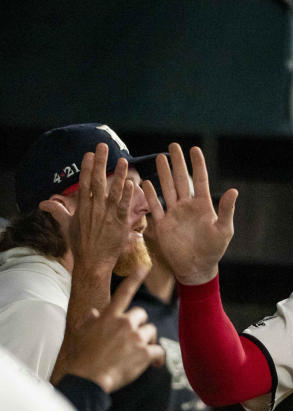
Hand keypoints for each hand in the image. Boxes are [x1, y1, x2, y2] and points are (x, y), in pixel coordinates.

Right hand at [39, 143, 134, 271]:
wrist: (92, 263)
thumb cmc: (80, 245)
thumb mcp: (67, 226)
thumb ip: (58, 211)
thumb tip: (43, 203)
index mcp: (82, 207)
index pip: (84, 183)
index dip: (87, 167)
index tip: (89, 153)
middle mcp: (94, 209)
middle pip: (97, 181)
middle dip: (100, 163)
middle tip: (104, 146)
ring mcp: (107, 216)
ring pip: (113, 192)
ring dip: (118, 175)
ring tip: (123, 160)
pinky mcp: (119, 224)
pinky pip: (124, 207)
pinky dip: (127, 195)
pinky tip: (131, 183)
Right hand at [52, 266, 165, 392]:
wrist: (87, 378)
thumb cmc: (82, 357)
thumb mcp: (81, 334)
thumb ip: (91, 321)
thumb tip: (95, 313)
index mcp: (109, 316)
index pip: (124, 292)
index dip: (135, 278)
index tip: (144, 266)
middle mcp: (124, 323)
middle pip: (142, 315)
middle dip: (139, 325)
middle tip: (131, 339)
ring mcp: (135, 337)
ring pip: (151, 332)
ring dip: (146, 342)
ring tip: (136, 354)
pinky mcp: (144, 353)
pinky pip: (159, 352)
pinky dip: (158, 359)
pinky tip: (154, 365)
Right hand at [144, 144, 237, 284]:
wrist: (196, 268)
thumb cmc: (214, 250)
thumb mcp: (224, 229)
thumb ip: (227, 210)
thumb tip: (234, 190)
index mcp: (203, 206)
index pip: (200, 180)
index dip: (197, 165)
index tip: (194, 149)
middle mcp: (188, 206)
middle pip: (182, 180)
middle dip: (177, 163)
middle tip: (173, 146)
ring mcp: (174, 214)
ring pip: (168, 188)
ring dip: (164, 173)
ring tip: (160, 157)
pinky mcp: (162, 225)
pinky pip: (155, 207)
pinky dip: (150, 195)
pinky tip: (146, 183)